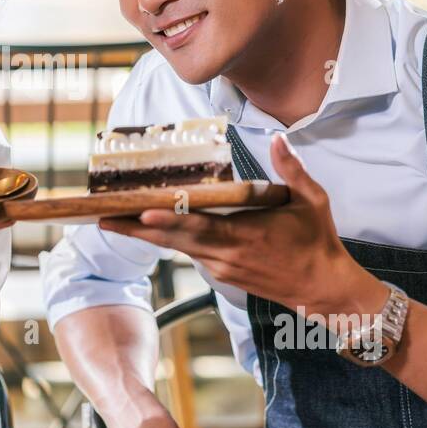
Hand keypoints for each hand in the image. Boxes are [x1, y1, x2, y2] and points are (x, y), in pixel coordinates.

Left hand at [99, 132, 385, 321]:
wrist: (324, 289)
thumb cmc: (317, 243)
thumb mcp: (312, 201)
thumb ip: (291, 170)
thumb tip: (279, 138)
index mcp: (246, 236)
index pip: (199, 228)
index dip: (169, 222)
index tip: (142, 215)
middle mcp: (226, 255)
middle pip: (173, 241)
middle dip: (136, 229)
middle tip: (102, 216)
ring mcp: (221, 267)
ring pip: (176, 248)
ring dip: (144, 236)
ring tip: (112, 220)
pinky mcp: (222, 273)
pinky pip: (188, 253)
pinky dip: (166, 241)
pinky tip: (146, 230)